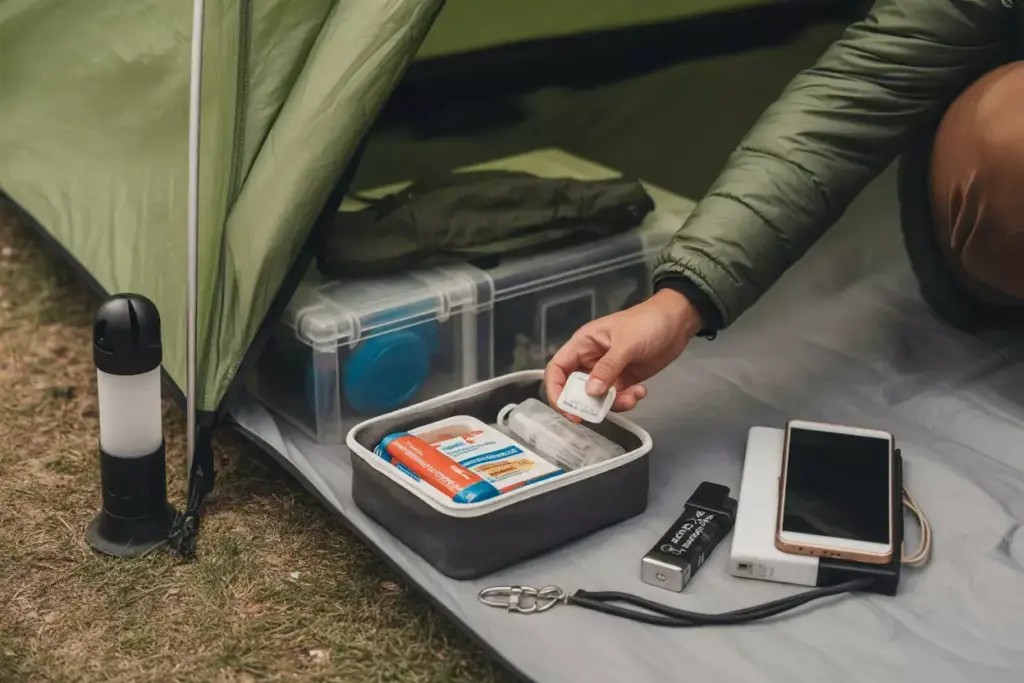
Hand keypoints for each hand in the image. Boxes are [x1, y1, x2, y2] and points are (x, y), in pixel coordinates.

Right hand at [544, 288, 703, 412]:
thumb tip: (590, 393)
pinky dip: (627, 400)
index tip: (567, 408)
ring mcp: (607, 371)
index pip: (557, 368)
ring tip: (632, 397)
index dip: (555, 389)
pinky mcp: (624, 380)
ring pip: (597, 397)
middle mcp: (590, 359)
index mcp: (583, 344)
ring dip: (612, 403)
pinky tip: (641, 391)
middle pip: (574, 388)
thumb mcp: (626, 343)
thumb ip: (608, 368)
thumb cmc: (647, 324)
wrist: (677, 322)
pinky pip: (616, 397)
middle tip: (598, 414)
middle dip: (586, 403)